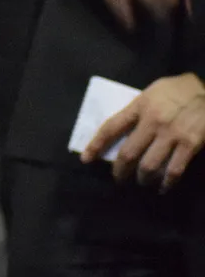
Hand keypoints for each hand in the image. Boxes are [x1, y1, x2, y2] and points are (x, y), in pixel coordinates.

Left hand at [83, 73, 204, 191]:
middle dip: (120, 170)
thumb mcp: (152, 92)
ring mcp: (172, 134)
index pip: (111, 127)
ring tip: (140, 182)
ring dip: (141, 178)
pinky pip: (174, 170)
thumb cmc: (179, 89)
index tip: (86, 159)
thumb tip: (122, 130)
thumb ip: (137, 109)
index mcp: (140, 106)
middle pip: (128, 153)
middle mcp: (153, 121)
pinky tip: (162, 187)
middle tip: (118, 179)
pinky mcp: (190, 144)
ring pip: (148, 165)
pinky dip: (166, 182)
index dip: (96, 145)